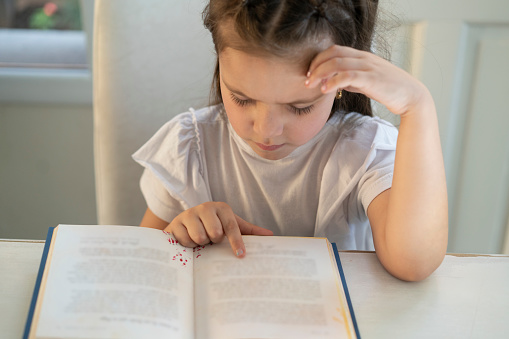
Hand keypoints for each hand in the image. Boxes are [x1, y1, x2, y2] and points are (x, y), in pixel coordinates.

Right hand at [165, 202, 272, 256]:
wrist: (183, 224)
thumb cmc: (212, 226)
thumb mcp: (230, 226)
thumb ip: (249, 231)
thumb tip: (270, 235)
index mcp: (221, 208)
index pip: (231, 226)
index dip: (237, 241)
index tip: (240, 255)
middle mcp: (205, 207)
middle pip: (215, 233)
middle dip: (213, 241)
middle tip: (211, 239)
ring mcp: (189, 214)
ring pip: (200, 237)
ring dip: (200, 244)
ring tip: (199, 239)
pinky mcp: (175, 223)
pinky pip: (185, 241)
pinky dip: (188, 245)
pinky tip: (188, 241)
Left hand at [305, 45, 430, 115]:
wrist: (411, 96)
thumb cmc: (389, 90)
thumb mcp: (367, 82)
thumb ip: (352, 80)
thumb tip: (335, 83)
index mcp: (362, 57)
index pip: (335, 50)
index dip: (319, 59)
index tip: (309, 73)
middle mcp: (364, 58)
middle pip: (333, 54)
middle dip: (315, 65)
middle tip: (306, 79)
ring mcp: (368, 67)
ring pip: (337, 63)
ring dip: (320, 73)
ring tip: (311, 85)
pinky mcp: (371, 79)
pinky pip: (347, 76)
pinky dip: (333, 81)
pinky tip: (325, 90)